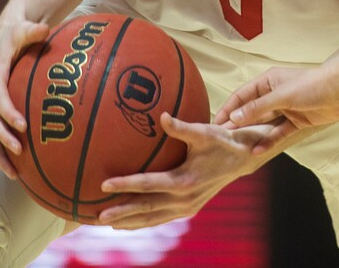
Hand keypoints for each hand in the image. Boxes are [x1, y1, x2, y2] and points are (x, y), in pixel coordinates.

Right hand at [0, 16, 49, 177]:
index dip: (7, 111)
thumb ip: (32, 30)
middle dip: (3, 136)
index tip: (22, 124)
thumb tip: (44, 28)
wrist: (7, 36)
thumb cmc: (19, 33)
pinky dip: (2, 152)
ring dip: (0, 152)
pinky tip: (16, 170)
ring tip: (14, 173)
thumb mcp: (24, 29)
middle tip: (21, 150)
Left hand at [97, 113, 269, 228]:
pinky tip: (129, 221)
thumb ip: (181, 127)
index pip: (149, 185)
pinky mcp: (188, 209)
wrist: (242, 159)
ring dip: (129, 221)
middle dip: (121, 213)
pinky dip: (143, 221)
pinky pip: (160, 218)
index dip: (126, 185)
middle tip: (96, 216)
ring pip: (152, 218)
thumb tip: (162, 116)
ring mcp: (186, 208)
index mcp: (185, 180)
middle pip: (146, 209)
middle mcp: (184, 199)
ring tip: (106, 222)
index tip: (105, 184)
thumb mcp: (204, 131)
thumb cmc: (221, 141)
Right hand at [214, 63, 338, 153]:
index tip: (215, 124)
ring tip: (237, 149)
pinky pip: (278, 133)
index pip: (242, 95)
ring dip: (252, 135)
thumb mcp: (281, 95)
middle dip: (237, 124)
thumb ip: (258, 107)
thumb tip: (235, 117)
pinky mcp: (296, 122)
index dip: (229, 109)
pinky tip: (258, 151)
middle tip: (222, 140)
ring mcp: (285, 109)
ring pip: (264, 124)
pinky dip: (269, 141)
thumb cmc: (312, 85)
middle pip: (251, 111)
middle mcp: (274, 95)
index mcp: (268, 82)